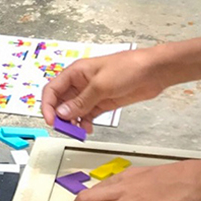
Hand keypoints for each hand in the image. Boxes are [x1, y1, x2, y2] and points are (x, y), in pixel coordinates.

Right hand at [41, 48, 167, 132]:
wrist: (153, 72)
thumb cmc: (127, 68)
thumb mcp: (101, 85)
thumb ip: (81, 101)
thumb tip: (62, 113)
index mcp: (75, 73)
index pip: (52, 89)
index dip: (48, 105)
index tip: (51, 120)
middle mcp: (80, 83)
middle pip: (61, 101)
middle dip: (60, 116)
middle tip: (65, 129)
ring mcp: (91, 94)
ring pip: (73, 110)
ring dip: (72, 121)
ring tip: (77, 132)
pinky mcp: (102, 103)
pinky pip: (87, 115)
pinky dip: (84, 123)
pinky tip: (87, 129)